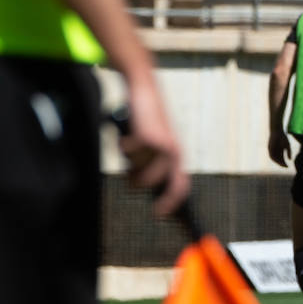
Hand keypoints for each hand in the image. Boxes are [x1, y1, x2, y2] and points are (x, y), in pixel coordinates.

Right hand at [120, 78, 188, 216]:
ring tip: (127, 149)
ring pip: (139, 170)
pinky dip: (122, 147)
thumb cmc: (144, 119)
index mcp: (177, 155)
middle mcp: (174, 152)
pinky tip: (126, 134)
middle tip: (129, 180)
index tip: (160, 214)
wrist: (143, 90)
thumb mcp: (150, 143)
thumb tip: (142, 185)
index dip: (171, 202)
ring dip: (128, 163)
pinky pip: (128, 154)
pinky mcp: (149, 137)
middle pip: (157, 182)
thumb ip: (149, 162)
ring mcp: (163, 145)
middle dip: (141, 183)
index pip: (180, 185)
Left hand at [268, 129, 291, 167]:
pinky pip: (271, 155)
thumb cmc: (283, 137)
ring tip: (282, 164)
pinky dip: (274, 158)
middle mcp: (275, 152)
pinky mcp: (269, 148)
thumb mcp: (287, 145)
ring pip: (274, 158)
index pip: (281, 160)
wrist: (277, 131)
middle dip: (281, 164)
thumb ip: (288, 152)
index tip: (288, 167)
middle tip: (285, 166)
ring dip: (278, 162)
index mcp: (279, 151)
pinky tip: (277, 160)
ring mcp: (271, 150)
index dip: (284, 164)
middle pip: (278, 160)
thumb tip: (290, 159)